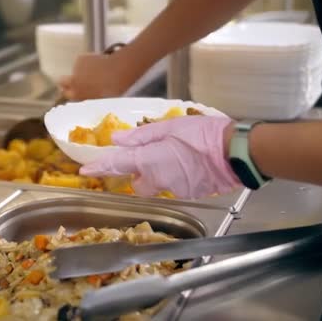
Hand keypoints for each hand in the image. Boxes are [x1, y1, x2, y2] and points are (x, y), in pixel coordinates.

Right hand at [59, 52, 133, 100]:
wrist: (118, 72)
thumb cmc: (112, 88)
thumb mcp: (99, 99)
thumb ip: (88, 97)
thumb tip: (85, 96)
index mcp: (78, 95)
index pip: (66, 94)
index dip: (69, 91)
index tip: (72, 90)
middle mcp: (73, 82)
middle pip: (62, 81)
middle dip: (66, 81)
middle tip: (76, 79)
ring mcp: (75, 69)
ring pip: (75, 69)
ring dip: (82, 70)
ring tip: (96, 71)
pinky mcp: (80, 59)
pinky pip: (82, 60)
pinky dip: (88, 61)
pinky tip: (98, 63)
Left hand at [79, 116, 240, 198]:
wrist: (236, 153)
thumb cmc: (205, 134)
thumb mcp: (170, 126)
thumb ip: (141, 135)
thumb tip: (117, 139)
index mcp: (151, 160)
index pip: (117, 165)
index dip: (100, 167)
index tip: (85, 170)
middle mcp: (159, 180)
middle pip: (138, 184)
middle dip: (138, 175)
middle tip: (149, 159)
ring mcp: (175, 190)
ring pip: (158, 186)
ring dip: (160, 174)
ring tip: (179, 155)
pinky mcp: (190, 194)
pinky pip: (175, 187)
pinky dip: (177, 177)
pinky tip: (191, 164)